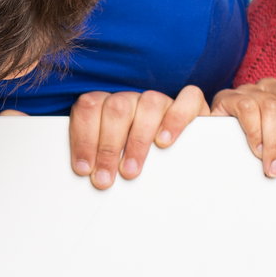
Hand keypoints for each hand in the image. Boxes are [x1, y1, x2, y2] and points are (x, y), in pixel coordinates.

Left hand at [67, 87, 207, 189]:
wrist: (177, 147)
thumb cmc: (133, 154)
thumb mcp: (110, 155)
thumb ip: (96, 155)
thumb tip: (84, 172)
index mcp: (108, 103)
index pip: (89, 108)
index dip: (84, 138)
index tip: (84, 168)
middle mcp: (133, 98)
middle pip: (116, 108)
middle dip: (108, 147)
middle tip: (104, 178)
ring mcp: (161, 99)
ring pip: (149, 104)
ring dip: (137, 140)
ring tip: (131, 170)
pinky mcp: (191, 105)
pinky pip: (187, 100)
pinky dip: (175, 119)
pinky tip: (163, 142)